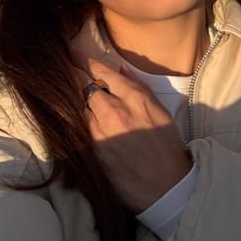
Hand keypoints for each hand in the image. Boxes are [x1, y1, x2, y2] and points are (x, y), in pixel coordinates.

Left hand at [77, 58, 192, 212]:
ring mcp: (102, 132)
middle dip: (80, 81)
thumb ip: (139, 88)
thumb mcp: (160, 111)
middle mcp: (116, 112)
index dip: (85, 61)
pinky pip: (82, 128)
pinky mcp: (94, 150)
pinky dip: (83, 122)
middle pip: (86, 88)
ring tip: (86, 105)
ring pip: (82, 108)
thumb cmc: (166, 146)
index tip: (73, 54)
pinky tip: (89, 124)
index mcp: (136, 99)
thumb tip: (120, 70)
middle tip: (74, 75)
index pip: (103, 72)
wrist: (165, 185)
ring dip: (82, 104)